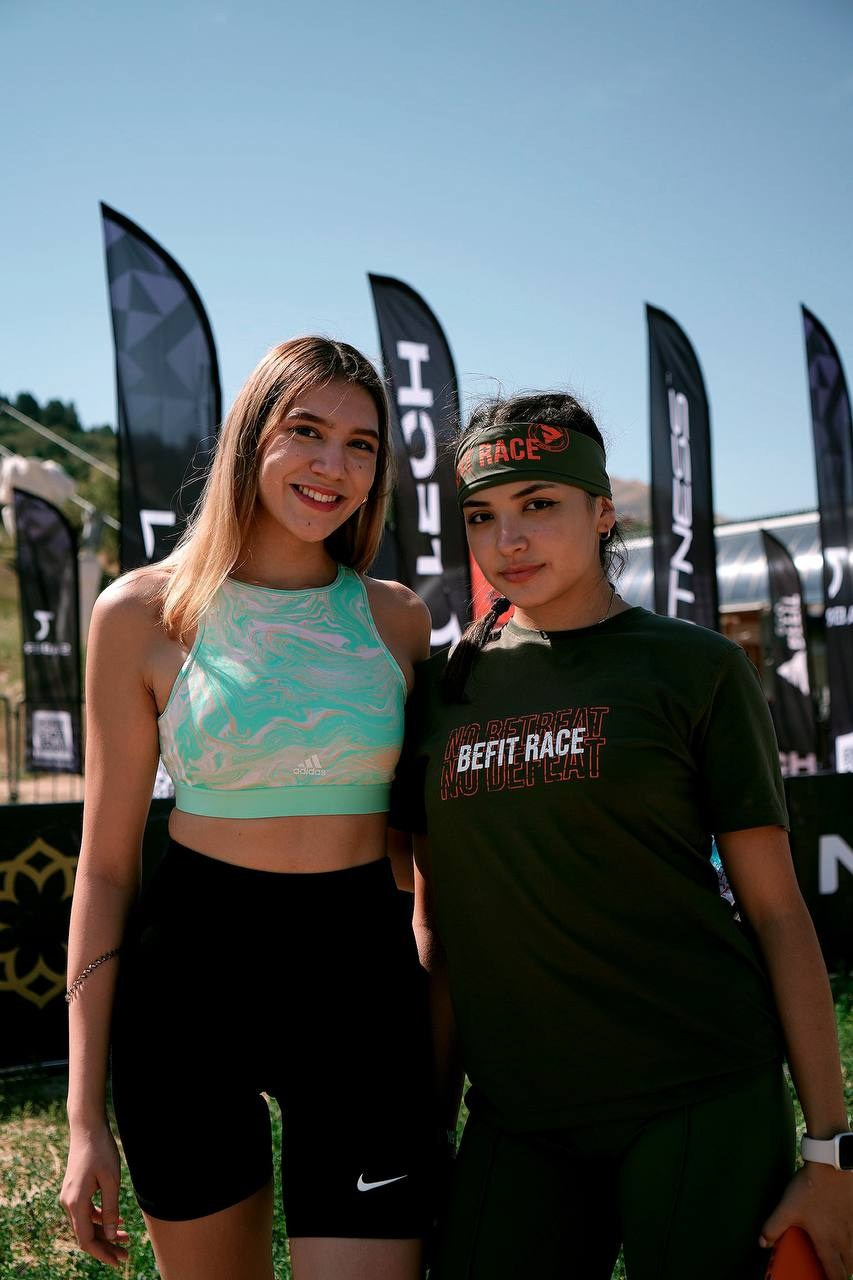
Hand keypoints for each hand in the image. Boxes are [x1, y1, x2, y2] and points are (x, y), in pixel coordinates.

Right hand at [60, 1124, 129, 1268]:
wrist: (87, 1128)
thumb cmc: (101, 1151)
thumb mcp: (111, 1181)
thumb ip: (111, 1209)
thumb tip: (109, 1235)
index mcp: (75, 1203)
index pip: (86, 1239)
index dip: (102, 1253)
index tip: (118, 1261)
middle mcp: (68, 1203)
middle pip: (85, 1234)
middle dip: (105, 1246)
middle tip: (126, 1254)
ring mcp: (70, 1197)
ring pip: (86, 1224)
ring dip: (104, 1233)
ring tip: (126, 1238)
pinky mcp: (74, 1190)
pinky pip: (86, 1212)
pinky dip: (100, 1219)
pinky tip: (117, 1221)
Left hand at [759, 1162, 852, 1279]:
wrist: (831, 1165)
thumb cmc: (811, 1187)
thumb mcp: (786, 1208)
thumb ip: (773, 1227)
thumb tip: (762, 1242)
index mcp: (828, 1242)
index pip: (835, 1274)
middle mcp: (844, 1239)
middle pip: (849, 1267)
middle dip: (841, 1273)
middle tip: (831, 1270)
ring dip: (848, 1259)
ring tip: (838, 1255)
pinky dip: (852, 1240)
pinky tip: (844, 1231)